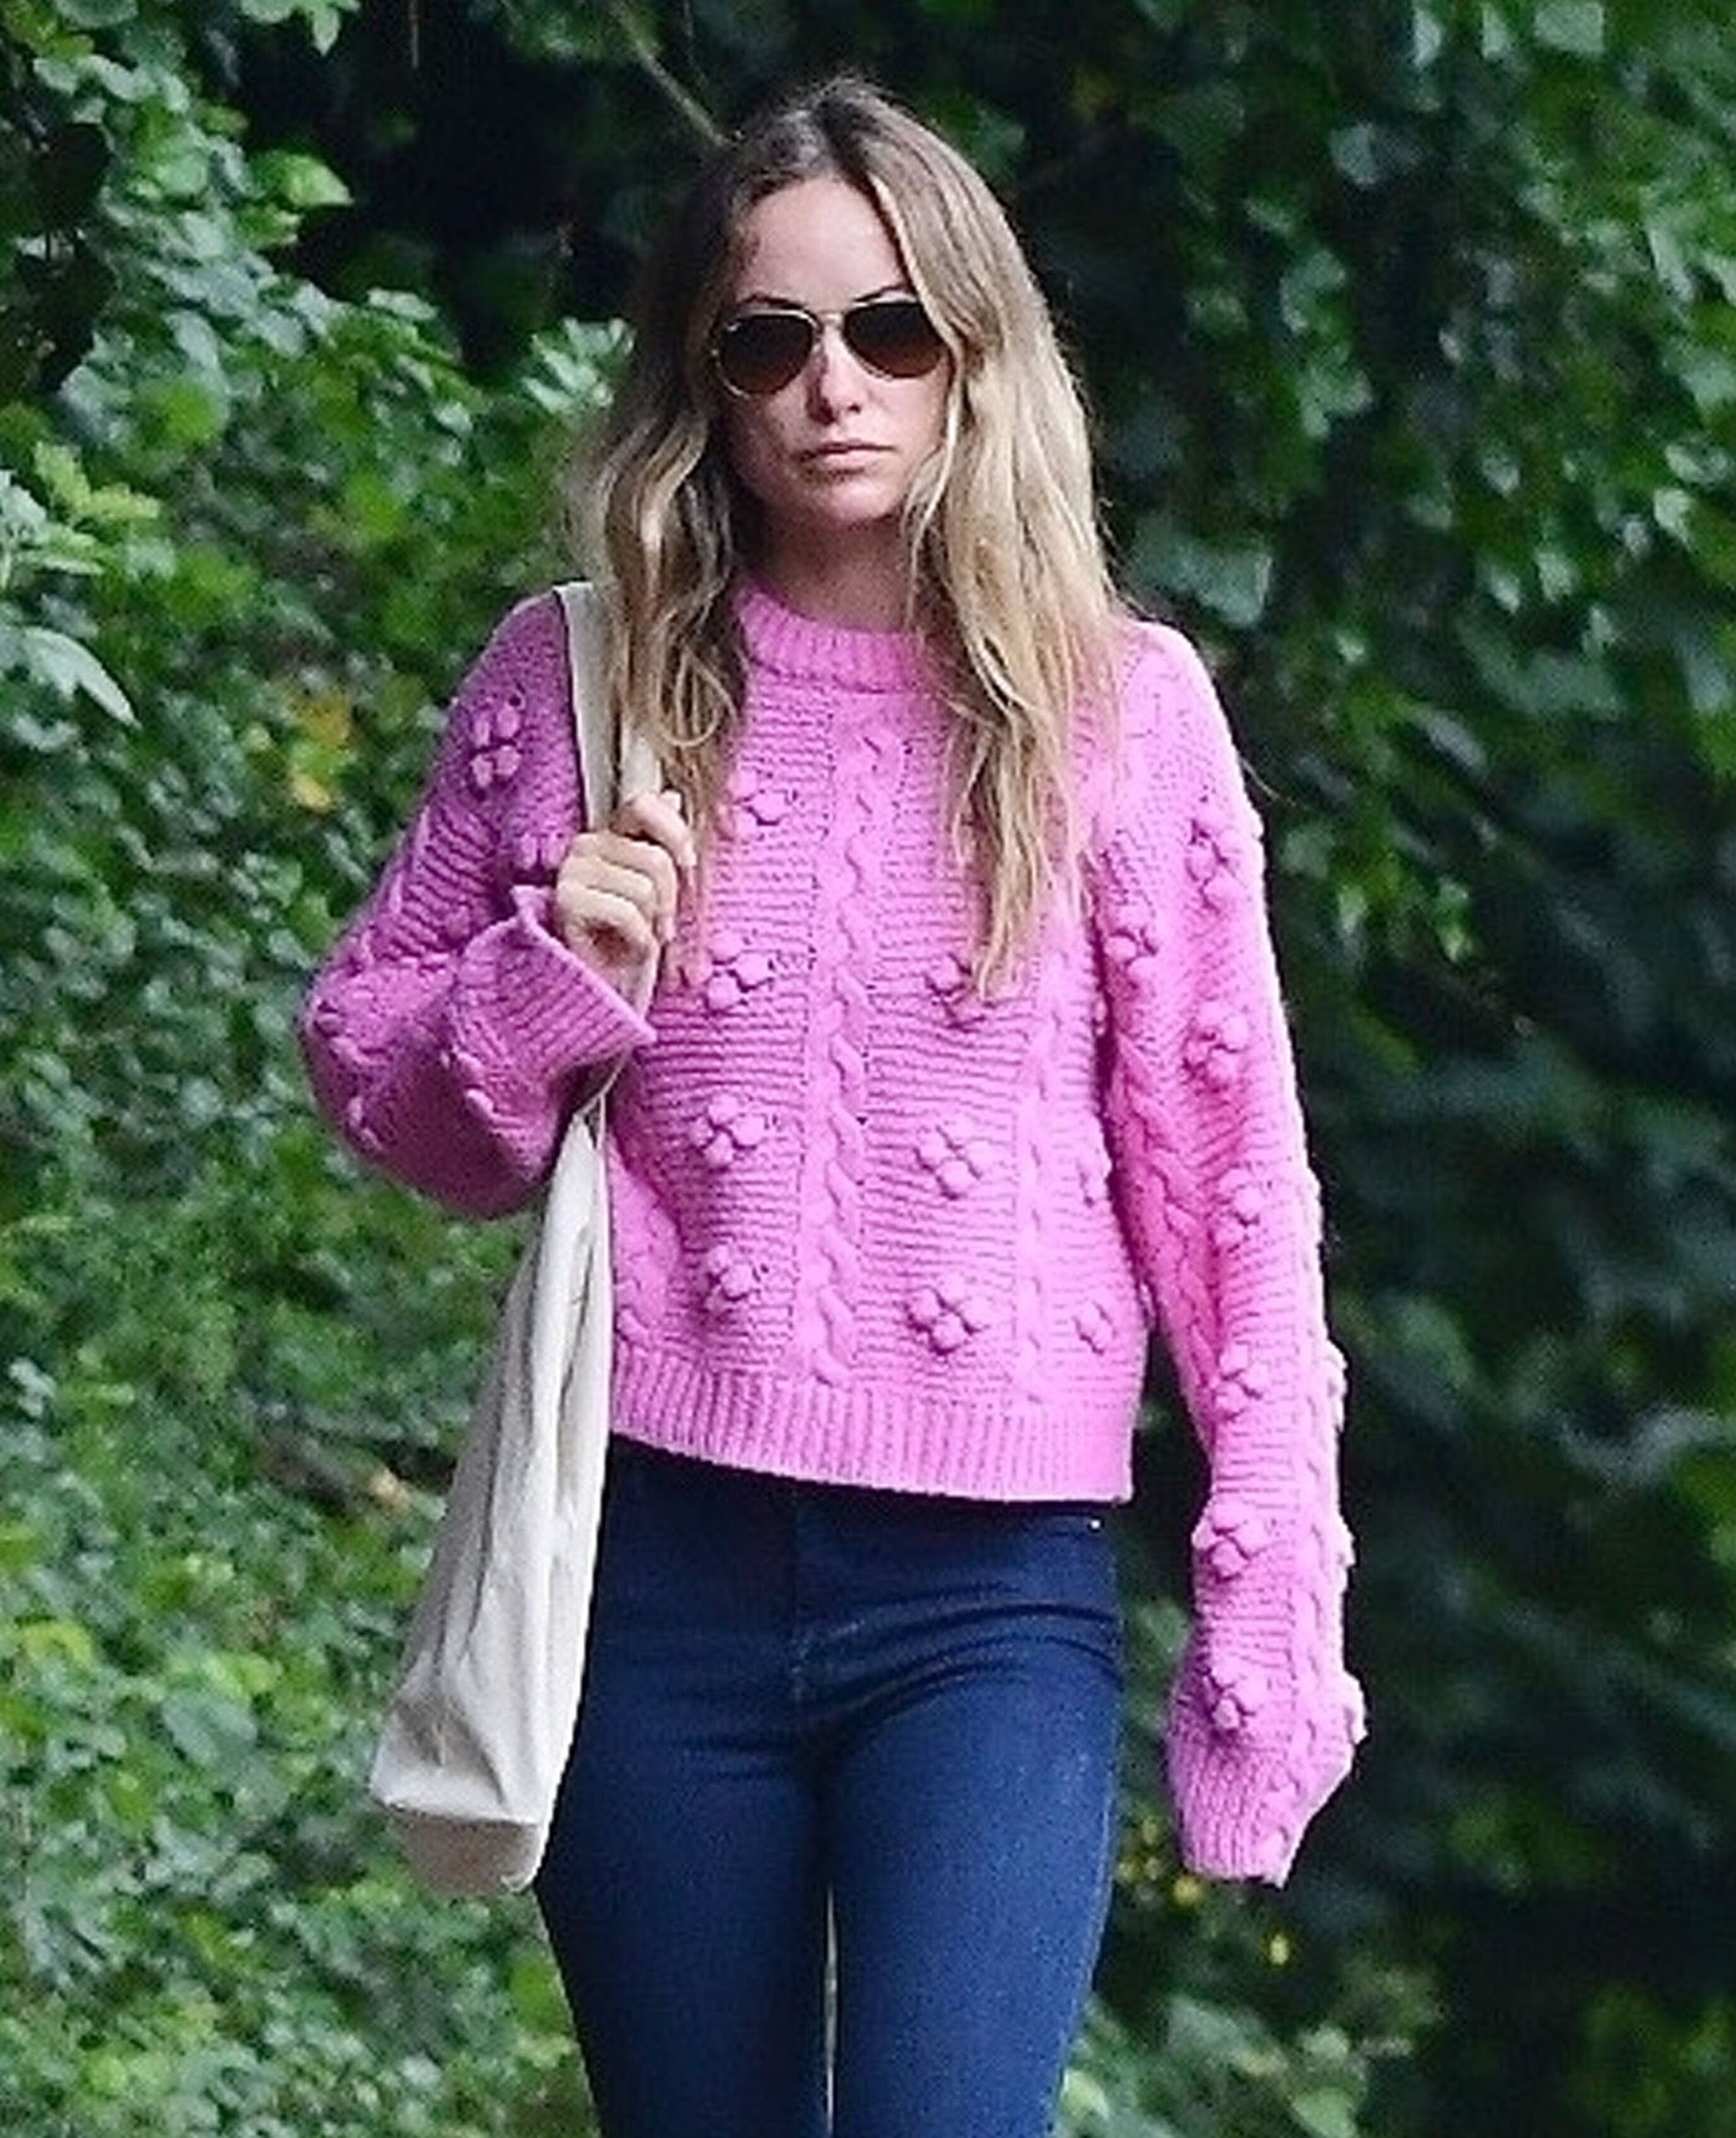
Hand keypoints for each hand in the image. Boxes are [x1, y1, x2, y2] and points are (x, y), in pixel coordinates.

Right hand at [554, 788, 695, 1000]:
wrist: (603, 987)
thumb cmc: (632, 940)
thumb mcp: (659, 891)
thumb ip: (663, 845)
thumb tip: (673, 796)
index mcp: (609, 836)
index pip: (643, 804)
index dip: (675, 831)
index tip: (689, 864)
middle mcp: (585, 846)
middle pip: (655, 858)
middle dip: (671, 899)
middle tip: (662, 926)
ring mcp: (571, 872)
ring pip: (645, 887)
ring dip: (654, 923)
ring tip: (642, 938)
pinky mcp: (566, 901)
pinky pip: (626, 911)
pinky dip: (640, 939)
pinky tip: (629, 950)